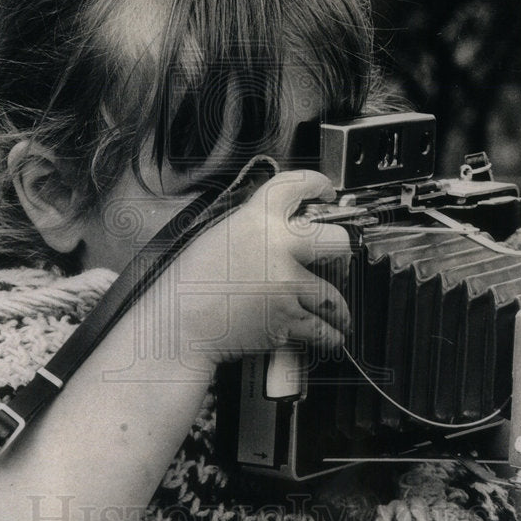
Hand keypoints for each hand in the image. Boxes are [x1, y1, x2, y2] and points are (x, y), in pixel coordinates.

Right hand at [173, 170, 352, 364]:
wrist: (178, 325)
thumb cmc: (190, 285)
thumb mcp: (220, 235)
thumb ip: (256, 226)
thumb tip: (285, 226)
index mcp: (257, 220)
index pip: (298, 185)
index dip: (318, 184)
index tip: (326, 191)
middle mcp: (278, 248)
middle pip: (337, 241)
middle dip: (342, 253)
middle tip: (339, 260)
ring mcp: (286, 284)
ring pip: (334, 296)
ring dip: (339, 308)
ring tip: (339, 313)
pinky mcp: (287, 319)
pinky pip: (322, 329)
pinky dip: (329, 336)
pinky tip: (330, 334)